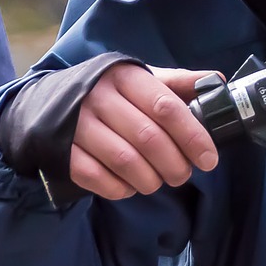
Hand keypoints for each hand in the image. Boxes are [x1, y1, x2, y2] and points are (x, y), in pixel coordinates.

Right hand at [70, 65, 219, 200]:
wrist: (49, 98)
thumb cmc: (111, 91)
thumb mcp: (143, 79)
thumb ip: (178, 82)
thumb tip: (216, 82)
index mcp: (127, 77)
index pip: (167, 107)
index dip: (193, 136)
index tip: (209, 158)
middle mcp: (100, 97)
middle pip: (148, 138)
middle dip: (174, 164)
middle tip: (184, 174)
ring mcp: (76, 124)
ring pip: (123, 159)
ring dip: (149, 179)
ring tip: (159, 182)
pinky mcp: (60, 149)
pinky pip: (94, 176)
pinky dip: (118, 188)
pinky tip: (130, 187)